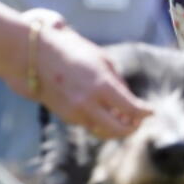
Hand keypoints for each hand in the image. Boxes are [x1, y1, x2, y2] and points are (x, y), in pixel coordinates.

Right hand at [17, 11, 149, 137]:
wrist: (32, 55)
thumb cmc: (71, 51)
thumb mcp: (102, 60)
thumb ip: (119, 82)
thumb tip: (131, 102)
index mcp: (101, 85)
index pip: (132, 109)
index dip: (145, 113)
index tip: (151, 112)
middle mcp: (89, 103)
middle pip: (120, 129)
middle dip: (133, 127)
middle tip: (138, 122)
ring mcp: (76, 112)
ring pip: (104, 132)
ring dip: (117, 129)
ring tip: (123, 120)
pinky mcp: (66, 116)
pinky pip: (90, 125)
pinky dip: (100, 123)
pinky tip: (104, 114)